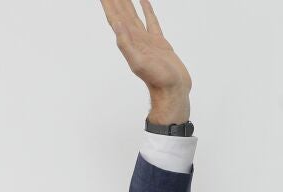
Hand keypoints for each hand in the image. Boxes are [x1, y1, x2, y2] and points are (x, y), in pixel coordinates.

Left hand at [100, 0, 191, 123]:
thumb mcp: (139, 63)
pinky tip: (143, 0)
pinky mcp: (159, 42)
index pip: (115, 18)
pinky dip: (146, 9)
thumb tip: (116, 25)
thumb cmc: (158, 80)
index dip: (108, 5)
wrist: (174, 91)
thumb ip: (126, 44)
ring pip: (133, 14)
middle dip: (115, 1)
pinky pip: (151, 20)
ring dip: (126, 2)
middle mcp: (135, 38)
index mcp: (129, 41)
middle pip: (121, 13)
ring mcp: (147, 39)